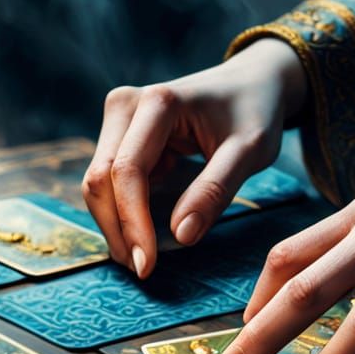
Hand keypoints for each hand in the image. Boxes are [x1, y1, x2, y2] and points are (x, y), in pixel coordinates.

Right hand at [82, 39, 305, 277]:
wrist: (252, 83)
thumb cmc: (255, 112)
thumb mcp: (250, 150)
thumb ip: (215, 190)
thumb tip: (180, 236)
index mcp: (158, 102)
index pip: (128, 171)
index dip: (132, 222)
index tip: (147, 264)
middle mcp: (126, 105)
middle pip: (100, 179)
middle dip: (117, 229)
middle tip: (143, 270)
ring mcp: (119, 120)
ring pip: (99, 184)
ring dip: (115, 225)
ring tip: (142, 260)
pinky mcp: (122, 137)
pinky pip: (111, 183)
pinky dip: (123, 213)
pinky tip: (142, 239)